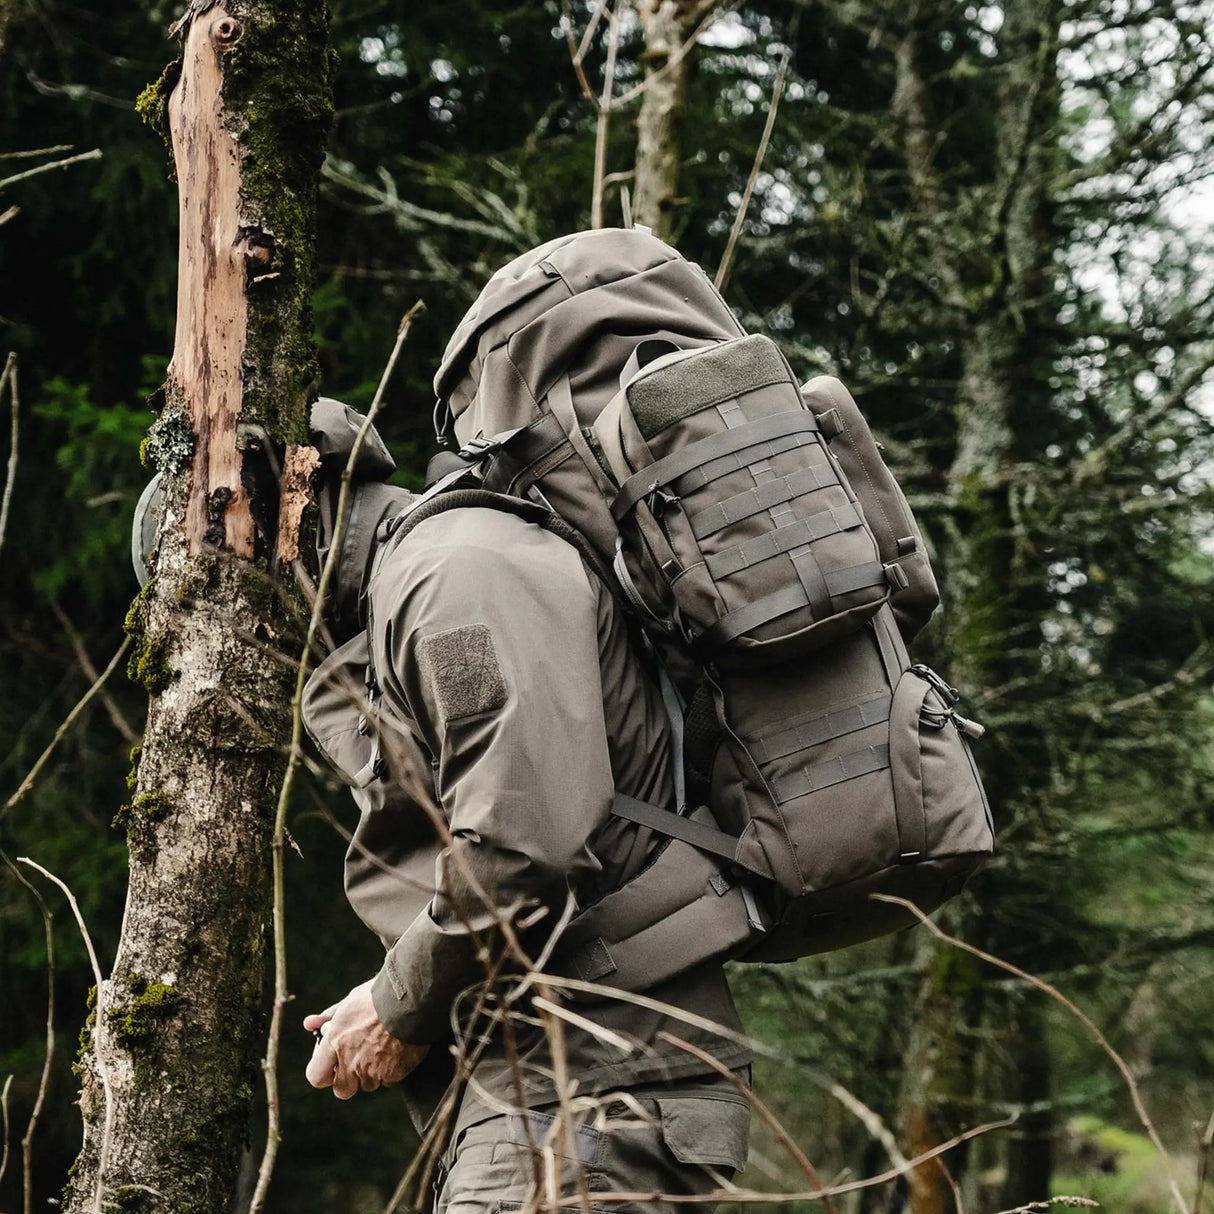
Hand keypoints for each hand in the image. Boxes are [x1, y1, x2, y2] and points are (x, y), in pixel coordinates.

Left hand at [303, 979, 428, 1099]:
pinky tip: (398, 1049)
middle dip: (348, 1080)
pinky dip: (392, 1069)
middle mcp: (351, 1061)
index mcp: (336, 1042)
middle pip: (342, 1091)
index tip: (333, 1060)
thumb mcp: (350, 1001)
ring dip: (372, 1073)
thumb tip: (309, 1024)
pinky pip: (389, 1080)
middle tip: (358, 1060)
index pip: (316, 1076)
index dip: (324, 1072)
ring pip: (368, 1084)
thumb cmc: (379, 996)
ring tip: (383, 1048)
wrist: (412, 999)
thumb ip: (329, 1016)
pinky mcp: (395, 1074)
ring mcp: (373, 1070)